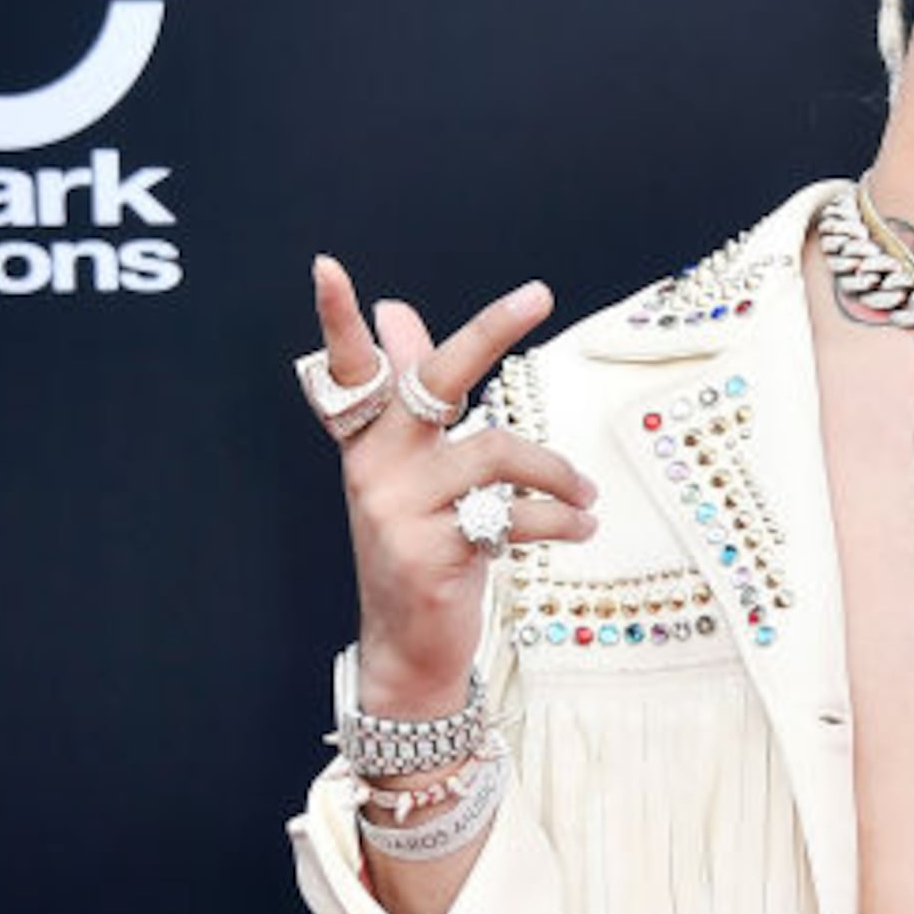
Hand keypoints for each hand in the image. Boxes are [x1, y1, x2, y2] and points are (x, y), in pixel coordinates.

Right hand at [308, 256, 599, 717]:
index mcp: (369, 439)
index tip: (328, 268)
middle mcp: (374, 465)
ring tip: (585, 496)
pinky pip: (513, 516)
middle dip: (487, 331)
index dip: (336, 320)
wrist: (410, 645)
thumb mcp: (414, 468)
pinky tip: (581, 527)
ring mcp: (398, 509)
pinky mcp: (430, 551)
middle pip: (433, 381)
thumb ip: (410, 389)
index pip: (349, 369)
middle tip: (537, 293)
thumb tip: (395, 308)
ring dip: (557, 473)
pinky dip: (560, 520)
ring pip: (495, 453)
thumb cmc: (422, 543)